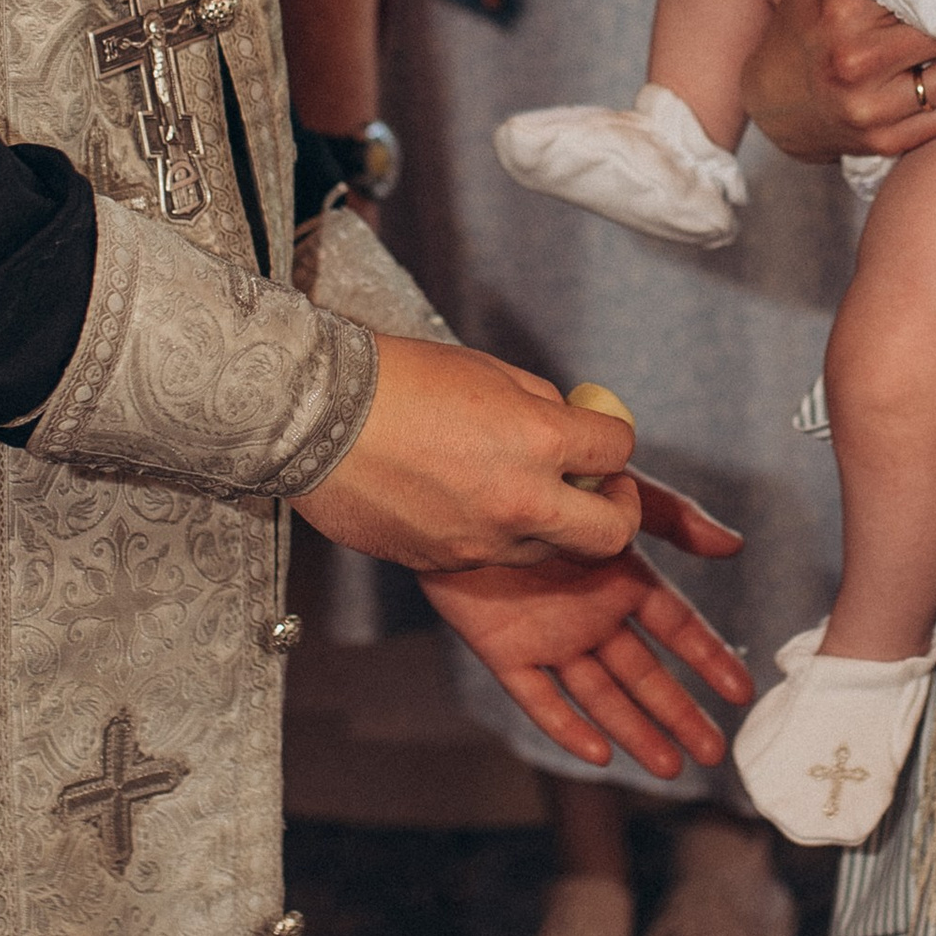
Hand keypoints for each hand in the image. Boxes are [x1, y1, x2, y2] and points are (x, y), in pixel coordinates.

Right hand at [296, 335, 645, 570]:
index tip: (599, 437)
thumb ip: (541, 405)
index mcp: (540, 439)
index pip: (619, 450)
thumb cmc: (397, 382)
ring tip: (516, 488)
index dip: (613, 440)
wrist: (316, 419)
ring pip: (551, 551)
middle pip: (612, 535)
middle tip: (601, 493)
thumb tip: (572, 425)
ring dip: (551, 525)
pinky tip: (464, 499)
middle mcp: (523, 500)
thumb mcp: (488, 372)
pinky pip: (495, 556)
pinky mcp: (448, 564)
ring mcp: (485, 541)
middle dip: (618, 513)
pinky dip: (496, 535)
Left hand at [424, 474, 754, 776]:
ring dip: (635, 730)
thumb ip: (674, 518)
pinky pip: (538, 697)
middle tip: (713, 750)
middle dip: (680, 713)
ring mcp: (551, 637)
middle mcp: (592, 616)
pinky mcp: (506, 651)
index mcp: (622, 580)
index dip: (710, 659)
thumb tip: (732, 545)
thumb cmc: (548, 481)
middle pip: (645, 674)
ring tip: (669, 767)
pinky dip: (565, 726)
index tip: (743, 692)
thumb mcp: (617, 491)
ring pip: (600, 695)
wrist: (467, 482)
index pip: (677, 628)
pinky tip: (598, 753)